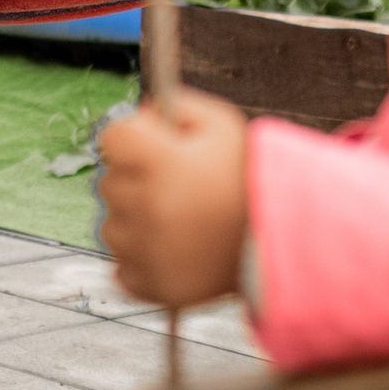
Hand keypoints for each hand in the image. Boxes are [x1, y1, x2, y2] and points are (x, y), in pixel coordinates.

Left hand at [95, 88, 250, 307]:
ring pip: (111, 225)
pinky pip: (122, 266)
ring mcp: (145, 248)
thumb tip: (141, 112)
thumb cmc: (248, 181)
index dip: (131, 139)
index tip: (150, 148)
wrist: (279, 244)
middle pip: (108, 182)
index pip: (111, 138)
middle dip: (134, 180)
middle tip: (175, 188)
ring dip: (133, 222)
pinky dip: (140, 260)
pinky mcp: (151, 284)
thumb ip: (178, 105)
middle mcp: (146, 204)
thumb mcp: (223, 126)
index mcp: (161, 160)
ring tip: (177, 222)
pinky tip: (172, 250)